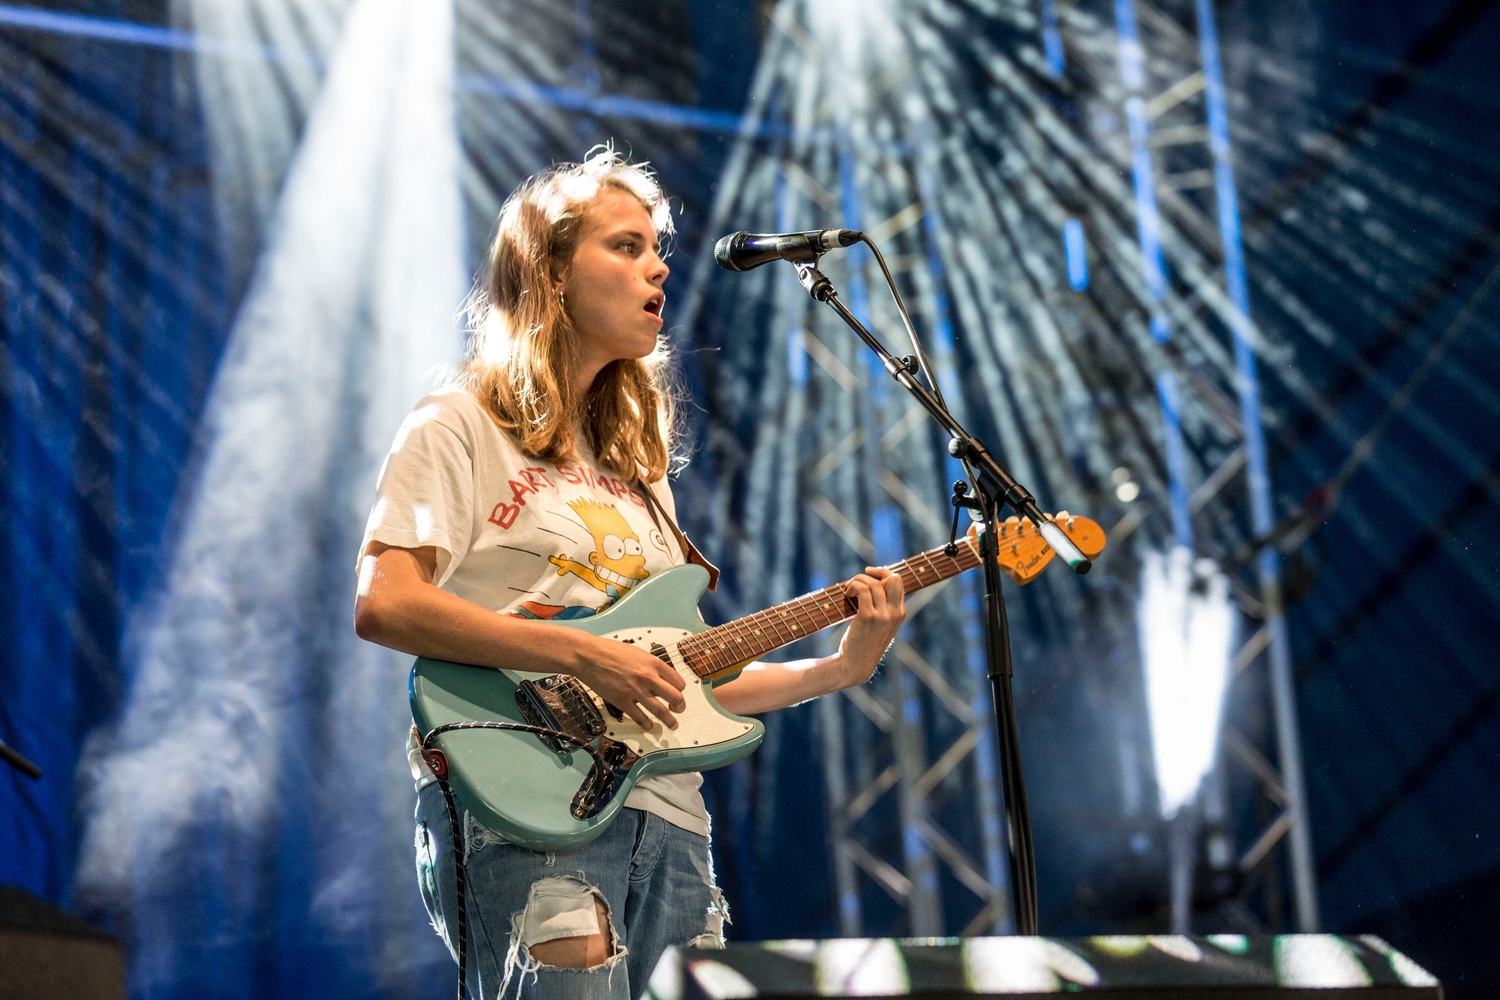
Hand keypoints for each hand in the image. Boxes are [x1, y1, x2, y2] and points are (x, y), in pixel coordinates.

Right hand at [563, 631, 686, 731]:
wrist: (589, 655)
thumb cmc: (609, 651)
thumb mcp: (638, 653)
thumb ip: (650, 666)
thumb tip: (659, 678)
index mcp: (654, 663)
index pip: (678, 682)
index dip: (681, 691)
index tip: (679, 695)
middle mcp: (648, 677)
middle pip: (675, 698)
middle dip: (680, 707)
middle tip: (679, 711)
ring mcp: (636, 691)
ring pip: (661, 711)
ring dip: (669, 721)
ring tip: (672, 725)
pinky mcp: (622, 701)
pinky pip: (640, 718)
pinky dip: (647, 724)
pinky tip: (649, 726)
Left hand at [836, 567, 905, 686]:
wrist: (855, 665)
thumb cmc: (864, 643)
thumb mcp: (880, 625)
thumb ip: (883, 607)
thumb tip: (873, 583)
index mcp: (900, 613)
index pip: (898, 582)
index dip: (883, 574)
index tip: (869, 575)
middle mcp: (895, 613)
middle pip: (893, 578)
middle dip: (875, 573)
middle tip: (859, 579)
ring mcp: (883, 616)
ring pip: (874, 583)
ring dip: (858, 580)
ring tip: (849, 589)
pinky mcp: (868, 617)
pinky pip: (863, 590)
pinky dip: (853, 586)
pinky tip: (847, 594)